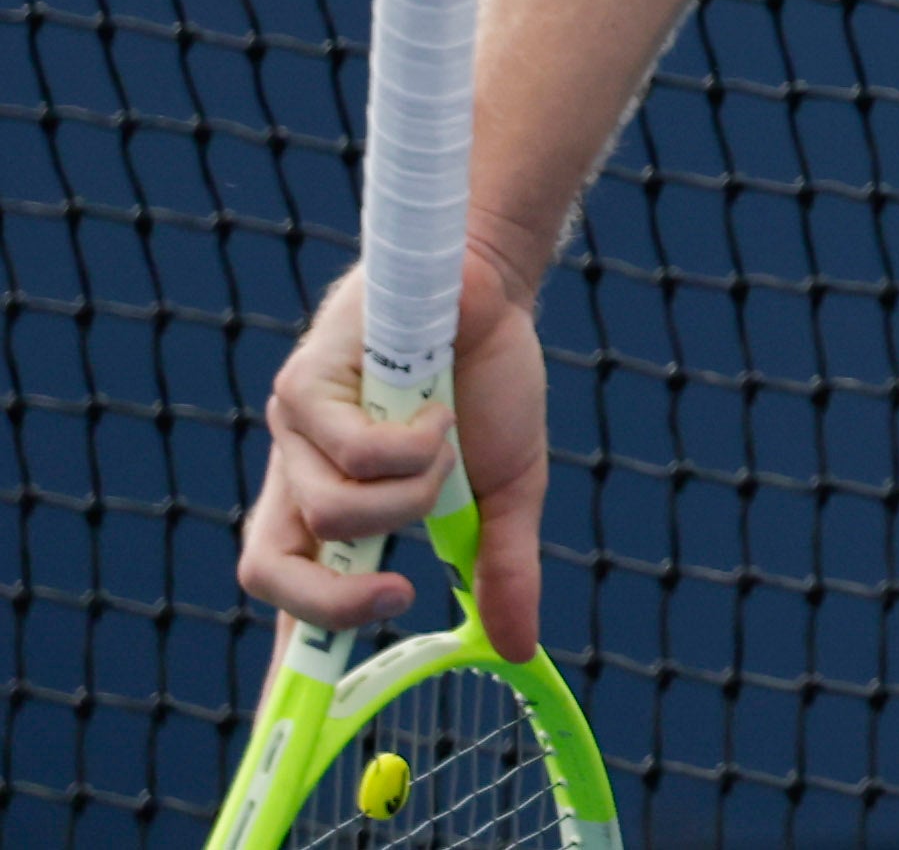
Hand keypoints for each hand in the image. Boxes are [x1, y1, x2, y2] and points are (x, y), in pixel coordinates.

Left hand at [231, 255, 548, 662]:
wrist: (488, 289)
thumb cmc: (486, 385)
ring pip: (331, 515)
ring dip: (410, 494)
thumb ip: (501, 569)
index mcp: (338, 516)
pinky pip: (350, 453)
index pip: (295, 601)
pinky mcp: (299, 389)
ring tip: (445, 442)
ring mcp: (291, 437)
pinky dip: (411, 443)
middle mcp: (299, 482)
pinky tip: (434, 405)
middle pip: (268, 573)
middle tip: (399, 599)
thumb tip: (519, 650)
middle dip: (335, 604)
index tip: (288, 719)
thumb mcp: (505, 493)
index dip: (287, 662)